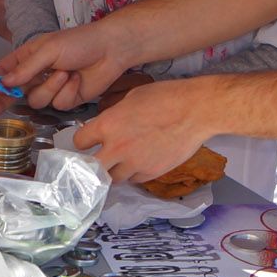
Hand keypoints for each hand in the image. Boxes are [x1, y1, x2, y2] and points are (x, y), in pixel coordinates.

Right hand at [0, 20, 139, 112]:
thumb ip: (26, 68)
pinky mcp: (67, 98)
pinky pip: (57, 104)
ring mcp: (52, 87)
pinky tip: (77, 79)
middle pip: (16, 92)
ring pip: (37, 100)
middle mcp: (38, 74)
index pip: (6, 70)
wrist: (111, 50)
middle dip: (5, 99)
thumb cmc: (80, 42)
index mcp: (29, 56)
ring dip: (51, 88)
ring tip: (66, 73)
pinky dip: (67, 92)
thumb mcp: (49, 50)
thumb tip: (5, 82)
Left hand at [67, 77, 210, 184]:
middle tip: (97, 160)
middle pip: (92, 169)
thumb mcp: (131, 97)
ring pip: (114, 178)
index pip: (80, 142)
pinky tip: (140, 163)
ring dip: (114, 171)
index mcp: (108, 125)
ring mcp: (135, 163)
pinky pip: (135, 180)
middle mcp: (118, 147)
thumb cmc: (166, 97)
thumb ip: (114, 115)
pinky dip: (134, 174)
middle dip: (92, 165)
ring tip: (121, 162)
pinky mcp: (152, 172)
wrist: (196, 110)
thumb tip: (108, 124)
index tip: (87, 141)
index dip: (83, 141)